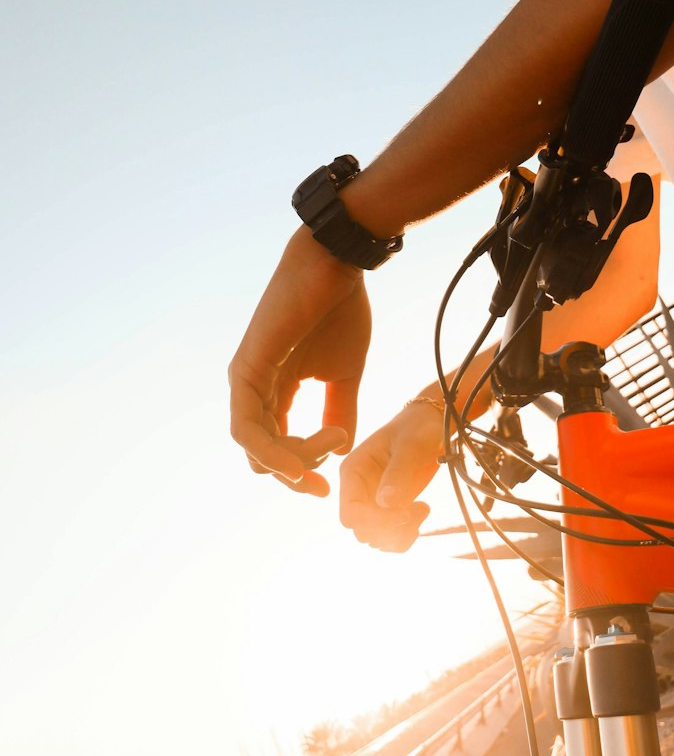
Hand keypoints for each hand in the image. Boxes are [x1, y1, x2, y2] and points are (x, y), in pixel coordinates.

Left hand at [229, 226, 371, 495]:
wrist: (337, 266)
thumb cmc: (340, 311)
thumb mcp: (345, 374)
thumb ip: (341, 411)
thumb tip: (343, 452)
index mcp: (276, 392)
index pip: (278, 448)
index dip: (302, 473)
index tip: (330, 489)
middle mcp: (255, 390)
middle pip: (261, 456)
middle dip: (295, 476)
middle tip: (324, 484)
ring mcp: (246, 380)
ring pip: (254, 447)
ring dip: (292, 462)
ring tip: (327, 450)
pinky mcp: (245, 370)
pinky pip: (246, 427)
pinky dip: (271, 450)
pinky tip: (304, 456)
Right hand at [339, 399, 443, 551]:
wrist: (430, 425)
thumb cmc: (418, 428)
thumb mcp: (411, 445)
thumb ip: (398, 472)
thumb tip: (386, 504)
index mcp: (353, 471)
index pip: (351, 512)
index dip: (376, 521)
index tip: (407, 512)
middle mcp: (358, 489)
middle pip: (362, 530)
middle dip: (391, 528)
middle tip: (421, 508)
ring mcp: (372, 501)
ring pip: (375, 538)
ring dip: (400, 535)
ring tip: (422, 510)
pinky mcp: (388, 509)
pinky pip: (389, 537)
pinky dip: (404, 536)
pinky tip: (420, 517)